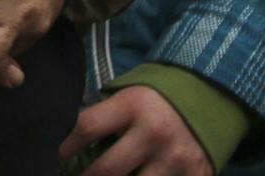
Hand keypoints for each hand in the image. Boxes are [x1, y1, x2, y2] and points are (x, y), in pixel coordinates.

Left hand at [60, 86, 212, 175]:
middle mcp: (154, 133)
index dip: (64, 148)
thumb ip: (104, 116)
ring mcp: (177, 160)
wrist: (211, 96)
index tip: (54, 160)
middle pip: (106, 170)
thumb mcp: (128, 95)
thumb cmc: (157, 99)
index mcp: (132, 106)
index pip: (86, 128)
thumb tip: (68, 139)